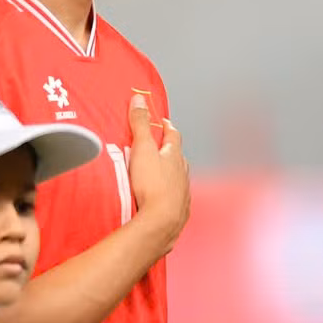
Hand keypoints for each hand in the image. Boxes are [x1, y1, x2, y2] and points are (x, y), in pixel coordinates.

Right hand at [126, 93, 189, 252]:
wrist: (161, 222)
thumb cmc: (153, 186)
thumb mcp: (142, 149)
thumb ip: (140, 124)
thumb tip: (140, 100)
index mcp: (175, 156)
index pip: (173, 135)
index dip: (167, 127)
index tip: (163, 122)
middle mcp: (182, 173)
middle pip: (177, 157)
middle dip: (168, 151)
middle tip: (157, 147)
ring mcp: (182, 193)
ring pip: (177, 178)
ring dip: (169, 174)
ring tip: (157, 173)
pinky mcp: (178, 211)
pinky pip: (174, 198)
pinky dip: (168, 194)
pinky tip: (159, 199)